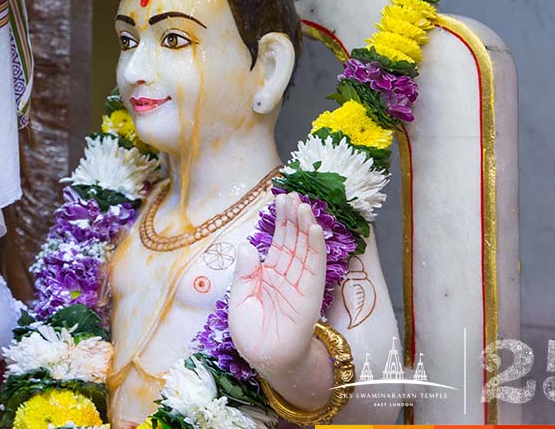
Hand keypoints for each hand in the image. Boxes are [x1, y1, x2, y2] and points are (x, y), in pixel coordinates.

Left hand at [227, 192, 326, 377]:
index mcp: (268, 274)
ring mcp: (300, 284)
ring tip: (304, 204)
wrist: (267, 361)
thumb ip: (244, 272)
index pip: (277, 242)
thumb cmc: (251, 335)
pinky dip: (316, 248)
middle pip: (292, 240)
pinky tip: (315, 229)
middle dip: (293, 217)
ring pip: (305, 249)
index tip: (280, 198)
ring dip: (305, 226)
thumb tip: (247, 246)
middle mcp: (286, 275)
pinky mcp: (310, 294)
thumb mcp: (238, 299)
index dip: (280, 221)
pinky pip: (314, 267)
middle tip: (293, 193)